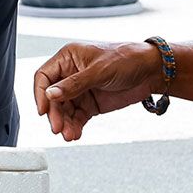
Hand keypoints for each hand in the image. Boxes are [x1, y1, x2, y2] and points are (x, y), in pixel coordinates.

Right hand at [31, 42, 164, 140]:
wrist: (152, 71)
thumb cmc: (128, 59)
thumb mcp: (99, 70)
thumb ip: (74, 84)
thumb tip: (51, 94)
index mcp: (68, 58)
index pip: (44, 76)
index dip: (41, 94)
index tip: (43, 110)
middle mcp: (71, 74)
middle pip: (52, 98)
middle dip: (55, 114)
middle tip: (58, 127)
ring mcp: (80, 90)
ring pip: (64, 111)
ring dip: (65, 123)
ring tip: (69, 134)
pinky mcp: (90, 104)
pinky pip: (76, 118)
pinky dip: (75, 126)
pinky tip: (75, 134)